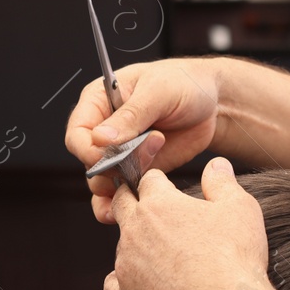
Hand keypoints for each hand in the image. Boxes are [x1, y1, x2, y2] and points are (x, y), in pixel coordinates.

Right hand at [65, 58, 224, 222]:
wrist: (212, 103)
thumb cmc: (184, 83)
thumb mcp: (158, 91)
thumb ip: (130, 116)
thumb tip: (100, 139)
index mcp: (99, 101)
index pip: (77, 134)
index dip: (88, 151)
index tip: (109, 156)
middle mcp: (104, 129)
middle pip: (89, 162)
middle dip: (113, 168)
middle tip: (146, 154)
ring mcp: (120, 152)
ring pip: (103, 181)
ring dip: (123, 183)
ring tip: (153, 164)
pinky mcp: (137, 169)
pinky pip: (120, 191)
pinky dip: (123, 202)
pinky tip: (132, 205)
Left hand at [104, 157, 272, 289]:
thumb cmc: (235, 257)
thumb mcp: (240, 208)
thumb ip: (222, 182)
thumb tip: (216, 164)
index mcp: (159, 202)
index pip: (149, 179)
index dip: (159, 180)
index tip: (165, 186)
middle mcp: (135, 228)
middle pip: (122, 203)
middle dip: (133, 200)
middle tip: (148, 206)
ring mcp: (126, 262)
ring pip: (120, 244)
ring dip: (134, 243)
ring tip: (158, 253)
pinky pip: (113, 283)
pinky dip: (124, 281)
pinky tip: (141, 283)